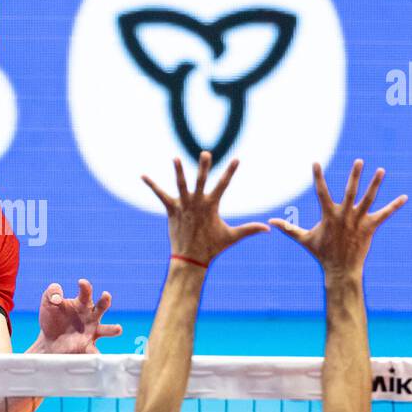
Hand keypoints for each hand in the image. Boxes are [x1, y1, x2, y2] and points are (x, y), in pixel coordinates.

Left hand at [38, 279, 122, 354]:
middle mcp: (91, 316)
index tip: (81, 282)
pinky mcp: (88, 348)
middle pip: (102, 306)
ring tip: (118, 329)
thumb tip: (57, 296)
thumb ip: (51, 294)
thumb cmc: (51, 319)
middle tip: (106, 295)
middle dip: (105, 300)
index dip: (85, 286)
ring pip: (106, 330)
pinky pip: (94, 352)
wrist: (49, 342)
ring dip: (113, 329)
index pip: (86, 292)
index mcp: (82, 303)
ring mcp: (92, 332)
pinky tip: (98, 357)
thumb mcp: (48, 303)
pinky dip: (97, 354)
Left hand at [143, 151, 268, 263]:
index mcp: (211, 205)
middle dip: (204, 167)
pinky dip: (152, 185)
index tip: (236, 159)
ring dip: (178, 171)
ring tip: (175, 158)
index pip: (224, 185)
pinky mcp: (171, 210)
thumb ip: (249, 230)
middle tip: (205, 153)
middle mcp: (197, 202)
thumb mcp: (232, 236)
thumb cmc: (212, 247)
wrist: (190, 258)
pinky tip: (143, 176)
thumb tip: (269, 229)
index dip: (230, 171)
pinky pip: (160, 195)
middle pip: (201, 180)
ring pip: (180, 184)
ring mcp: (183, 205)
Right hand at [269, 160, 406, 277]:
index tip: (315, 162)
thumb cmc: (322, 253)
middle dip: (355, 175)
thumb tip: (270, 222)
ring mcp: (358, 220)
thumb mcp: (304, 239)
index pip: (321, 192)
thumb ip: (288, 228)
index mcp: (329, 215)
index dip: (317, 177)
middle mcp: (345, 215)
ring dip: (375, 184)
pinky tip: (404, 197)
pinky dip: (395, 206)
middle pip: (350, 191)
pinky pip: (384, 214)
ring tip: (381, 170)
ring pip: (369, 199)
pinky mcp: (370, 227)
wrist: (341, 269)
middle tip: (359, 161)